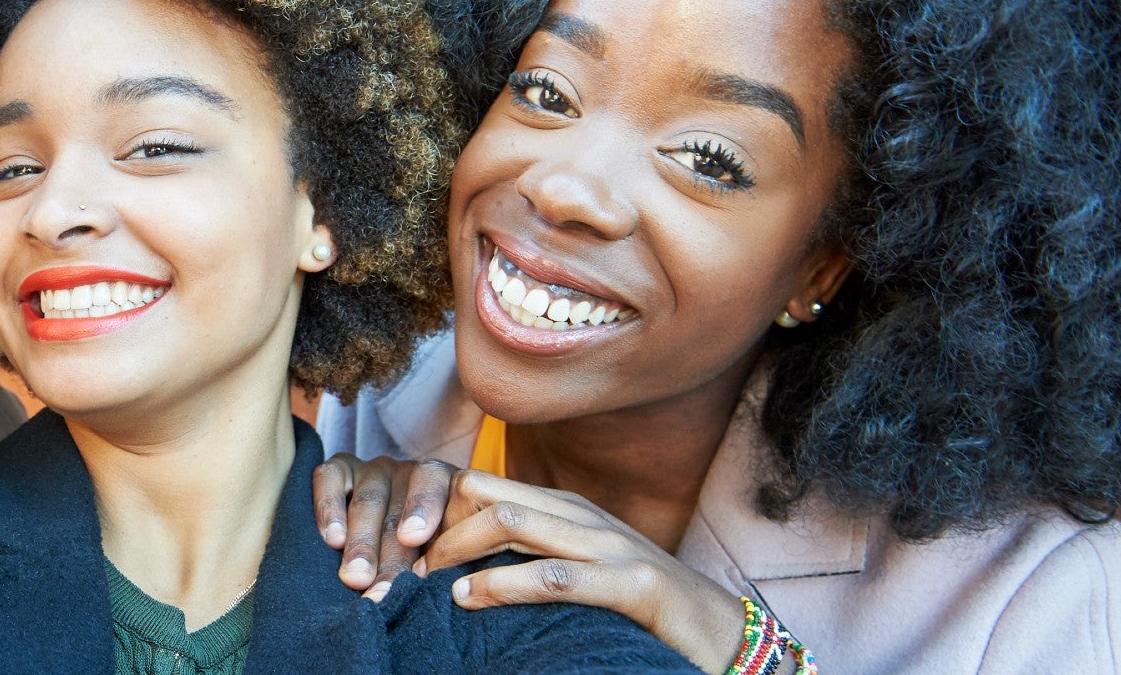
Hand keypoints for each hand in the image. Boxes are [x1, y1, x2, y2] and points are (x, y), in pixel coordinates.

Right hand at [311, 453, 456, 599]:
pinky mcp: (341, 468)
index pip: (436, 486)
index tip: (414, 539)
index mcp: (445, 483)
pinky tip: (332, 539)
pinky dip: (328, 507)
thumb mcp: (447, 552)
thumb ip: (445, 562)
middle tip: (381, 593)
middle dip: (390, 556)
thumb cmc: (430, 553)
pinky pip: (330, 477)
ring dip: (361, 543)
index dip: (424, 508)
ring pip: (367, 501)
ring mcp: (375, 470)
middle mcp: (410, 472)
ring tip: (356, 577)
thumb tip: (446, 588)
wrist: (388, 531)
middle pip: (398, 512)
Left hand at [415, 470, 747, 673]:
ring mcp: (609, 546)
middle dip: (437, 527)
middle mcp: (583, 516)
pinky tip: (470, 599)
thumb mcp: (579, 568)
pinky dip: (504, 585)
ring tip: (424, 578)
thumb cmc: (639, 603)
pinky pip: (557, 577)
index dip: (436, 509)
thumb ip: (531, 555)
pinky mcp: (633, 584)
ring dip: (458, 550)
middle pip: (489, 497)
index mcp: (566, 508)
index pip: (484, 487)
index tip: (401, 544)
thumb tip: (463, 565)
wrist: (721, 632)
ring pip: (514, 523)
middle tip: (400, 564)